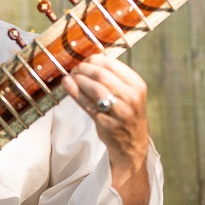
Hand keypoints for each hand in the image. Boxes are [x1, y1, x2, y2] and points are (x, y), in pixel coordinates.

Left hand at [60, 54, 149, 204]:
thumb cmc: (126, 114)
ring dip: (78, 80)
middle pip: (102, 75)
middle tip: (74, 69)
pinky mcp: (107, 124)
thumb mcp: (127, 94)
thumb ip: (112, 78)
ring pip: (95, 88)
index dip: (94, 59)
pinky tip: (67, 85)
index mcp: (137, 85)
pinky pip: (87, 105)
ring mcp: (121, 112)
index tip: (84, 60)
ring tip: (70, 77)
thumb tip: (87, 60)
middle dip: (84, 69)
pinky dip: (75, 93)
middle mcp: (132, 98)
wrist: (133, 145)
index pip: (112, 64)